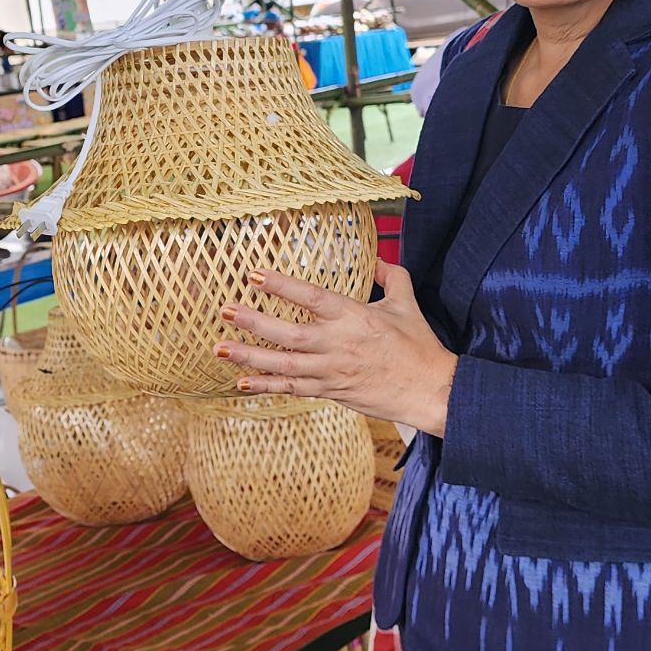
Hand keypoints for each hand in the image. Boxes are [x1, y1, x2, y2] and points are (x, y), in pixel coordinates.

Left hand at [216, 262, 455, 436]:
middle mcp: (338, 344)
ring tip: (219, 347)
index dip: (281, 286)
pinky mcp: (330, 391)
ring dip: (250, 356)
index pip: (311, 297)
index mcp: (354, 317)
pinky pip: (293, 389)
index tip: (253, 274)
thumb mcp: (406, 303)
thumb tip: (378, 259)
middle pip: (288, 334)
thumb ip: (391, 276)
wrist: (430, 391)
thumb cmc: (419, 347)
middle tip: (226, 309)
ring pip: (284, 365)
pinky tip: (241, 381)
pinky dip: (267, 386)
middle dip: (254, 322)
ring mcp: (331, 371)